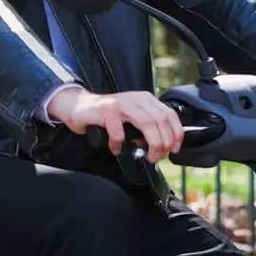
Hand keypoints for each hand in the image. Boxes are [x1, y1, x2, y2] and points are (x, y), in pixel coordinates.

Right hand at [47, 87, 183, 163]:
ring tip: (147, 156)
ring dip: (151, 143)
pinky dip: (119, 144)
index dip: (176, 133)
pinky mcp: (106, 110)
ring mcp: (121, 103)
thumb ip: (147, 128)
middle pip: (160, 120)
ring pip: (146, 122)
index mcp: (146, 99)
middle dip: (164, 142)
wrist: (79, 106)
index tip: (175, 148)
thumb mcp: (132, 118)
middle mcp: (136, 99)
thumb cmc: (107, 116)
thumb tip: (161, 147)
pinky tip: (116, 149)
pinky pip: (118, 132)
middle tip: (158, 156)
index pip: (169, 114)